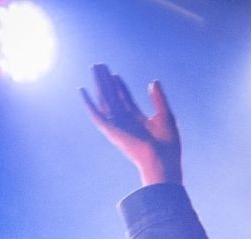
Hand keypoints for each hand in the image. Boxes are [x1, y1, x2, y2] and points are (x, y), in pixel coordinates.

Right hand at [81, 66, 181, 186]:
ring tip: (94, 68)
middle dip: (107, 81)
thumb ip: (159, 99)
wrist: (162, 161)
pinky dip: (89, 103)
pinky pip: (96, 115)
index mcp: (138, 121)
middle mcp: (126, 123)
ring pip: (105, 100)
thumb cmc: (167, 145)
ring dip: (99, 84)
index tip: (115, 75)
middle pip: (113, 97)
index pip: (126, 100)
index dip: (121, 87)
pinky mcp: (111, 131)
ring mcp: (118, 126)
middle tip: (100, 65)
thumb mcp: (166, 116)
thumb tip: (154, 82)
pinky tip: (83, 90)